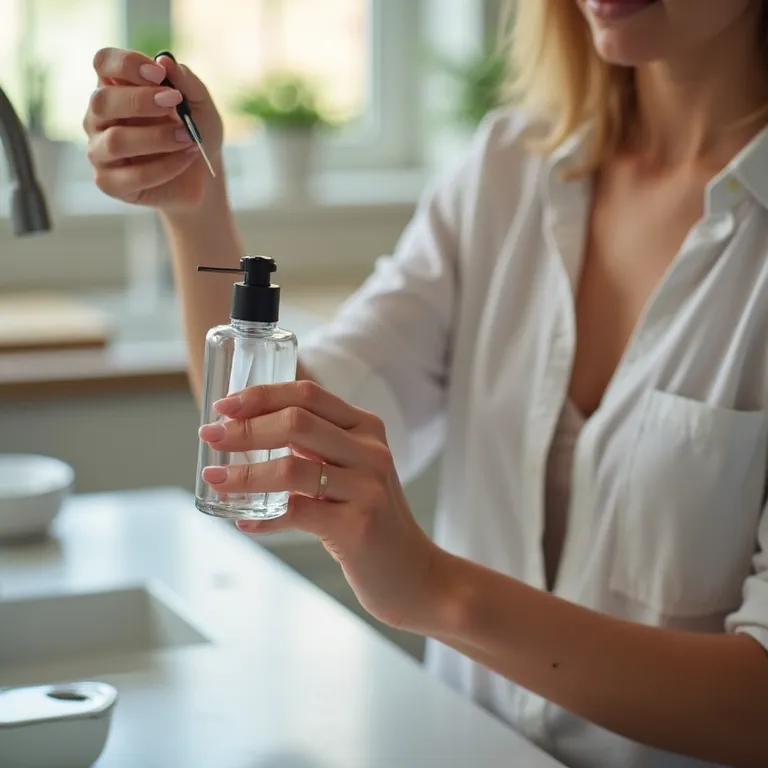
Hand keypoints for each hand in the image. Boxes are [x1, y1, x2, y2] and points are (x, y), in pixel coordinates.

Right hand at [83, 48, 222, 210]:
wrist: (201, 175)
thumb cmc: (194, 132)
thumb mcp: (201, 105)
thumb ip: (186, 83)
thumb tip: (166, 61)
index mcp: (115, 88)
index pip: (103, 62)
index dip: (127, 64)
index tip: (159, 73)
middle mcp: (99, 117)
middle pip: (101, 101)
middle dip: (140, 101)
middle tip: (175, 103)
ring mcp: (100, 151)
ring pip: (116, 141)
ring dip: (157, 138)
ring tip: (188, 138)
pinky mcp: (110, 183)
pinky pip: (133, 175)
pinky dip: (166, 167)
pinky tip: (186, 158)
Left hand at [198, 381, 445, 632]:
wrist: (413, 572)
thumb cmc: (370, 518)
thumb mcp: (352, 470)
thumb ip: (314, 448)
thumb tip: (251, 432)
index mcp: (366, 429)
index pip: (308, 394)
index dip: (261, 395)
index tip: (224, 405)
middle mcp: (370, 451)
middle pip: (296, 422)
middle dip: (245, 428)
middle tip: (210, 437)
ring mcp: (367, 488)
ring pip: (292, 469)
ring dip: (245, 473)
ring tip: (215, 479)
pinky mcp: (357, 527)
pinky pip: (296, 514)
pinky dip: (263, 517)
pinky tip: (243, 521)